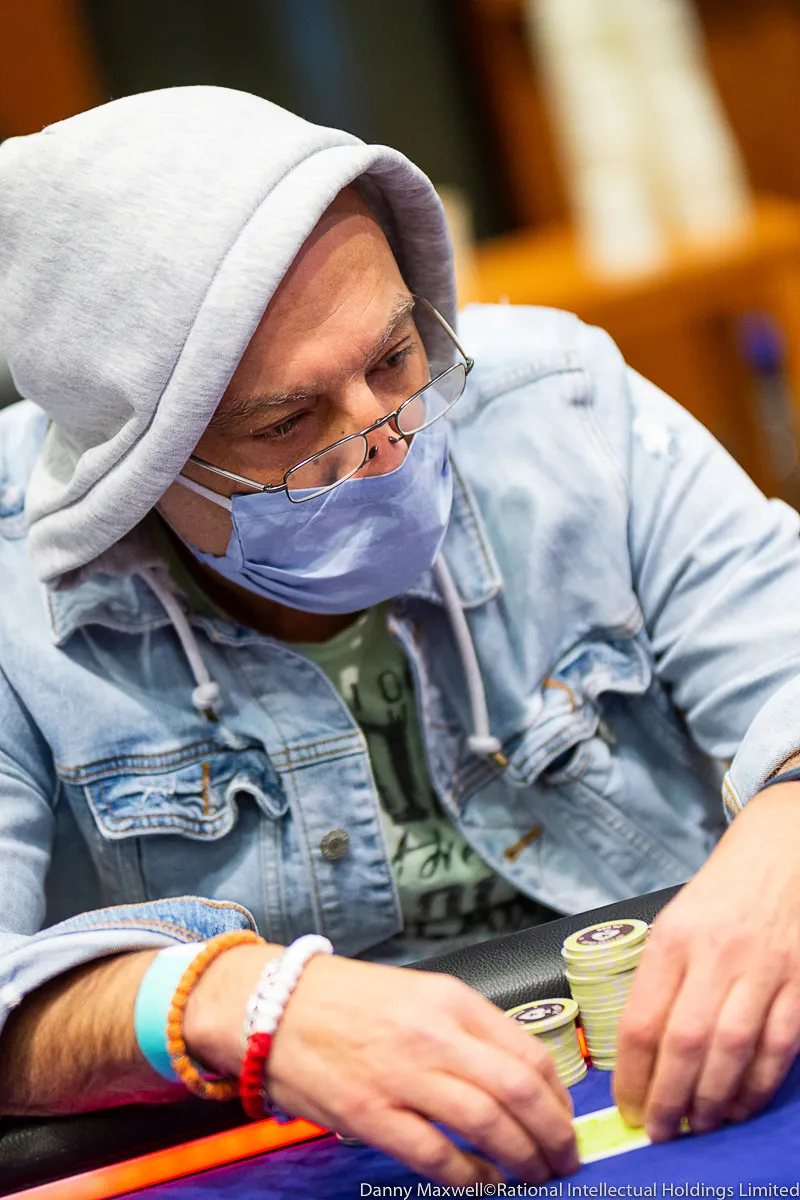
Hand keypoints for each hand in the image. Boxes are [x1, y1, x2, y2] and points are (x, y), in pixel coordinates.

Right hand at [186, 946, 578, 1187]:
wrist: (272, 1005)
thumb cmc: (345, 1000)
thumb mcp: (417, 993)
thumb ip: (465, 1028)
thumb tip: (516, 1076)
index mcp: (450, 999)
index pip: (529, 1051)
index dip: (559, 1095)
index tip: (565, 1117)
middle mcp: (433, 1034)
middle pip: (520, 1090)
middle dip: (554, 1134)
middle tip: (565, 1157)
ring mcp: (401, 1076)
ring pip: (489, 1125)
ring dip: (524, 1159)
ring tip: (535, 1175)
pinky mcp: (370, 1115)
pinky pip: (437, 1157)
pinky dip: (471, 1178)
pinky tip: (484, 1183)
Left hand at [614, 784, 799, 1140]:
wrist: (782, 851)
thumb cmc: (721, 891)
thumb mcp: (674, 920)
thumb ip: (659, 978)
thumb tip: (638, 1050)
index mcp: (672, 938)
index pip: (642, 1021)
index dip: (632, 1076)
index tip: (627, 1106)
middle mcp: (715, 954)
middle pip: (686, 1044)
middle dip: (669, 1100)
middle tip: (661, 1130)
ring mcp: (763, 969)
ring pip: (732, 1052)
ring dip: (713, 1101)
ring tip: (699, 1124)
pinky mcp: (799, 982)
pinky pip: (778, 1047)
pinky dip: (758, 1085)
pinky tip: (742, 1105)